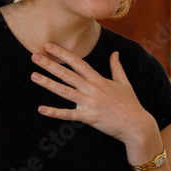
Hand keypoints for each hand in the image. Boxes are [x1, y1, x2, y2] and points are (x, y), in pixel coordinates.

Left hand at [30, 43, 159, 150]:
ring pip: (64, 91)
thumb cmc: (131, 104)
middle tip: (34, 56)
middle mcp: (92, 89)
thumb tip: (115, 53)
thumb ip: (117, 67)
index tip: (49, 45)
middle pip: (67, 74)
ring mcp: (89, 103)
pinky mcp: (89, 117)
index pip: (78, 62)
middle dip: (50, 64)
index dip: (63, 53)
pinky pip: (69, 115)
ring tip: (34, 76)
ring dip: (48, 84)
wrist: (137, 125)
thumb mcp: (125, 83)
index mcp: (99, 79)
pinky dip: (55, 112)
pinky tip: (42, 109)